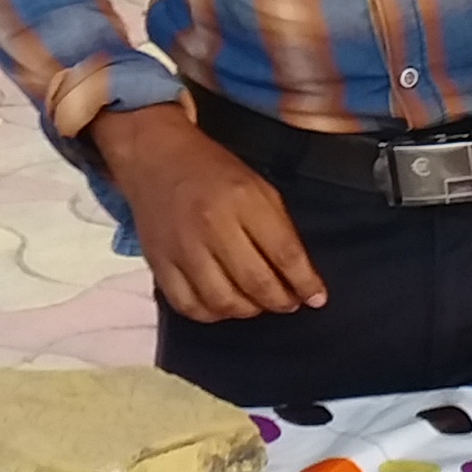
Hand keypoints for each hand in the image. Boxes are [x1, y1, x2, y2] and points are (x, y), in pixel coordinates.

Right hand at [91, 106, 327, 323]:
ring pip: (224, 302)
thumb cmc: (213, 172)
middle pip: (256, 283)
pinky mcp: (159, 263)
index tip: (316, 298)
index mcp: (243, 200)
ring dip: (248, 310)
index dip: (305, 283)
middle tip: (288, 302)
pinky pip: (189, 306)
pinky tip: (223, 303)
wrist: (156, 158)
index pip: (284, 254)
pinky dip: (212, 313)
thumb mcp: (258, 187)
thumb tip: (302, 278)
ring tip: (256, 302)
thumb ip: (281, 230)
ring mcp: (182, 248)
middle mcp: (212, 226)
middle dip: (281, 301)